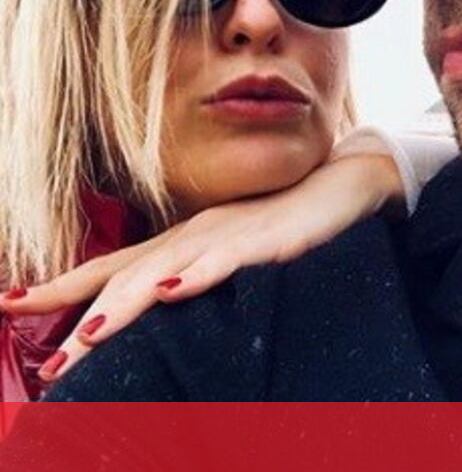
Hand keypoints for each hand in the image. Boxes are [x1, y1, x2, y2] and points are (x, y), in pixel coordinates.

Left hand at [0, 148, 403, 382]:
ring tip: (91, 336)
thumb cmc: (285, 222)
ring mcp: (226, 235)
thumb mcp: (230, 251)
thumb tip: (156, 305)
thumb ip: (194, 274)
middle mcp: (191, 235)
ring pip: (164, 272)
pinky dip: (197, 275)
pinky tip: (174, 289)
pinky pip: (226, 259)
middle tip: (52, 365)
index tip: (9, 303)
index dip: (59, 287)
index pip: (109, 266)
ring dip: (124, 305)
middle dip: (82, 319)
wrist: (340, 186)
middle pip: (125, 279)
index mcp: (180, 241)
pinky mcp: (265, 239)